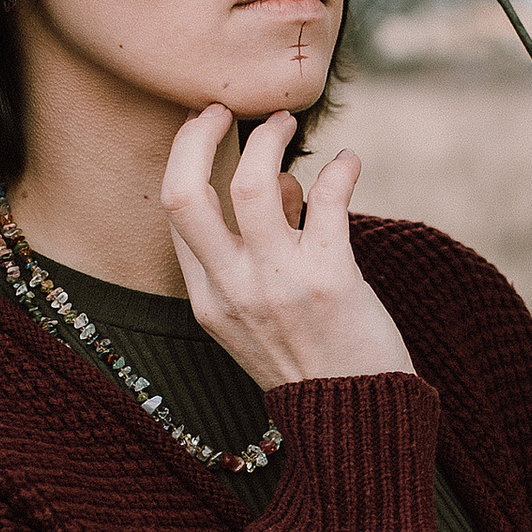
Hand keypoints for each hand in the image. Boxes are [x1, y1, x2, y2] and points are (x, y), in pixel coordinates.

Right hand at [160, 106, 416, 388]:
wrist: (356, 422)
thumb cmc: (313, 360)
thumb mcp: (259, 316)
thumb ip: (256, 250)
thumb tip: (276, 182)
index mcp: (207, 299)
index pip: (175, 212)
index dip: (186, 157)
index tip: (206, 126)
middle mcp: (233, 289)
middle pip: (185, 193)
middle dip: (199, 136)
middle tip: (225, 109)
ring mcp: (278, 284)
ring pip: (254, 185)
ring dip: (270, 141)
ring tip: (288, 124)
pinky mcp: (331, 279)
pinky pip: (328, 200)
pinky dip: (341, 170)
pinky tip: (350, 163)